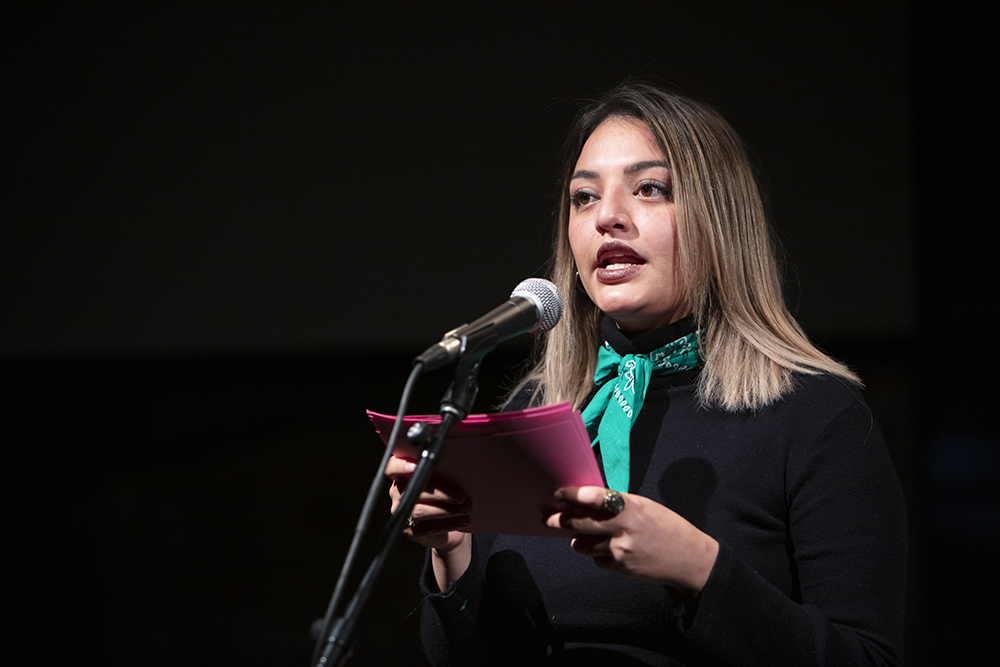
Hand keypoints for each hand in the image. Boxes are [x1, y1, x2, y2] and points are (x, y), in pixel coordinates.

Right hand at [385, 456, 470, 552]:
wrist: (451, 524)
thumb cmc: (447, 495)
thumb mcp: (444, 480)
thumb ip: (441, 473)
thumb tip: (455, 467)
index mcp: (403, 475)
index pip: (392, 468)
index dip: (401, 466)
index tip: (417, 466)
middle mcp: (398, 493)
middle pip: (413, 490)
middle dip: (440, 493)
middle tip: (460, 496)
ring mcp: (402, 512)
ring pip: (420, 510)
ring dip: (447, 510)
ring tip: (466, 508)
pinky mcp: (410, 530)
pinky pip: (427, 528)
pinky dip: (449, 524)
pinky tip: (463, 521)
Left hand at [545, 486, 718, 597]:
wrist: (689, 560)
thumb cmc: (668, 527)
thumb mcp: (645, 507)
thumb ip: (617, 505)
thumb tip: (587, 503)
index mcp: (631, 509)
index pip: (594, 498)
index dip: (572, 495)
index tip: (559, 493)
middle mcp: (622, 531)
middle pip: (579, 524)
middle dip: (560, 520)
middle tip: (549, 518)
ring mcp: (619, 553)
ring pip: (584, 544)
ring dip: (580, 538)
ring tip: (583, 533)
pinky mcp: (619, 568)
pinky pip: (597, 558)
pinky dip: (598, 552)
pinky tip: (610, 548)